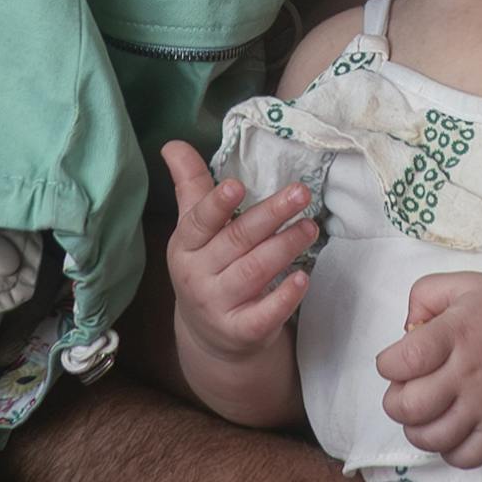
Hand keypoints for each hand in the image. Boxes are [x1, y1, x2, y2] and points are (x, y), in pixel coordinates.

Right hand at [160, 143, 310, 366]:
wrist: (210, 337)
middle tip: (301, 193)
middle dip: (270, 216)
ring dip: (285, 247)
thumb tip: (172, 143)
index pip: (199, 222)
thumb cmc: (207, 268)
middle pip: (237, 241)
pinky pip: (265, 314)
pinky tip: (303, 279)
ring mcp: (219, 305)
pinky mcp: (242, 331)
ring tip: (310, 227)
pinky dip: (284, 297)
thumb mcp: (193, 230)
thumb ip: (190, 185)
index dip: (217, 205)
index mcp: (186, 245)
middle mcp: (198, 275)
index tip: (237, 186)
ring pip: (255, 272)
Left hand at [373, 272, 481, 466]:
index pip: (401, 361)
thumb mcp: (464, 285)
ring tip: (427, 414)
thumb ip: (423, 295)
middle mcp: (468, 373)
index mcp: (455, 333)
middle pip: (408, 407)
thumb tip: (405, 331)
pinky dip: (449, 451)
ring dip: (417, 429)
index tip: (398, 363)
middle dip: (396, 402)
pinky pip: (461, 458)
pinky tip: (452, 430)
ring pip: (430, 439)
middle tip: (409, 391)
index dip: (388, 366)